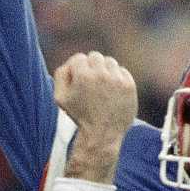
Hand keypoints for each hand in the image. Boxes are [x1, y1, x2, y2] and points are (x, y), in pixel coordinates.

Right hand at [52, 50, 136, 181]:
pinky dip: (116, 78)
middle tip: (89, 83)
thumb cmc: (79, 116)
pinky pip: (122, 71)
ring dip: (104, 71)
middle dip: (90, 67)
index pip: (78, 58)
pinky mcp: (129, 85)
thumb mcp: (60, 98)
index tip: (77, 79)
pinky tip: (111, 92)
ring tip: (101, 87)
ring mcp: (117, 79)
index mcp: (82, 76)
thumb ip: (61, 75)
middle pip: (95, 56)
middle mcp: (101, 74)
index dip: (76, 68)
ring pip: (110, 62)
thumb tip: (70, 63)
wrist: (102, 134)